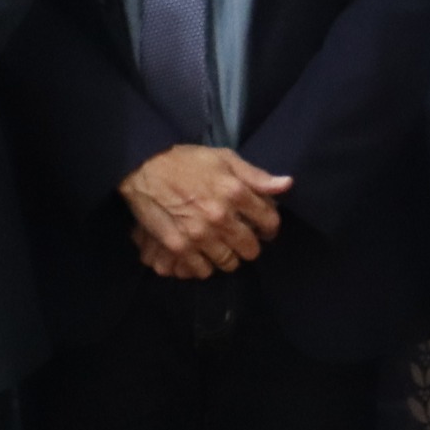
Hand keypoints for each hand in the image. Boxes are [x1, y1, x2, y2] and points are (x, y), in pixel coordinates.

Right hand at [121, 143, 292, 278]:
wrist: (143, 167)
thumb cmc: (186, 160)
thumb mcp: (224, 159)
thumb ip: (256, 175)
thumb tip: (287, 184)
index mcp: (235, 192)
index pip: (269, 221)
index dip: (270, 227)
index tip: (264, 228)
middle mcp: (220, 216)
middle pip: (251, 248)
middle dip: (250, 245)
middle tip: (241, 239)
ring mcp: (199, 234)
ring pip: (229, 263)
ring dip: (229, 257)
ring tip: (221, 248)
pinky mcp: (178, 246)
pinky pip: (202, 270)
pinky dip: (204, 266)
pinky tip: (202, 255)